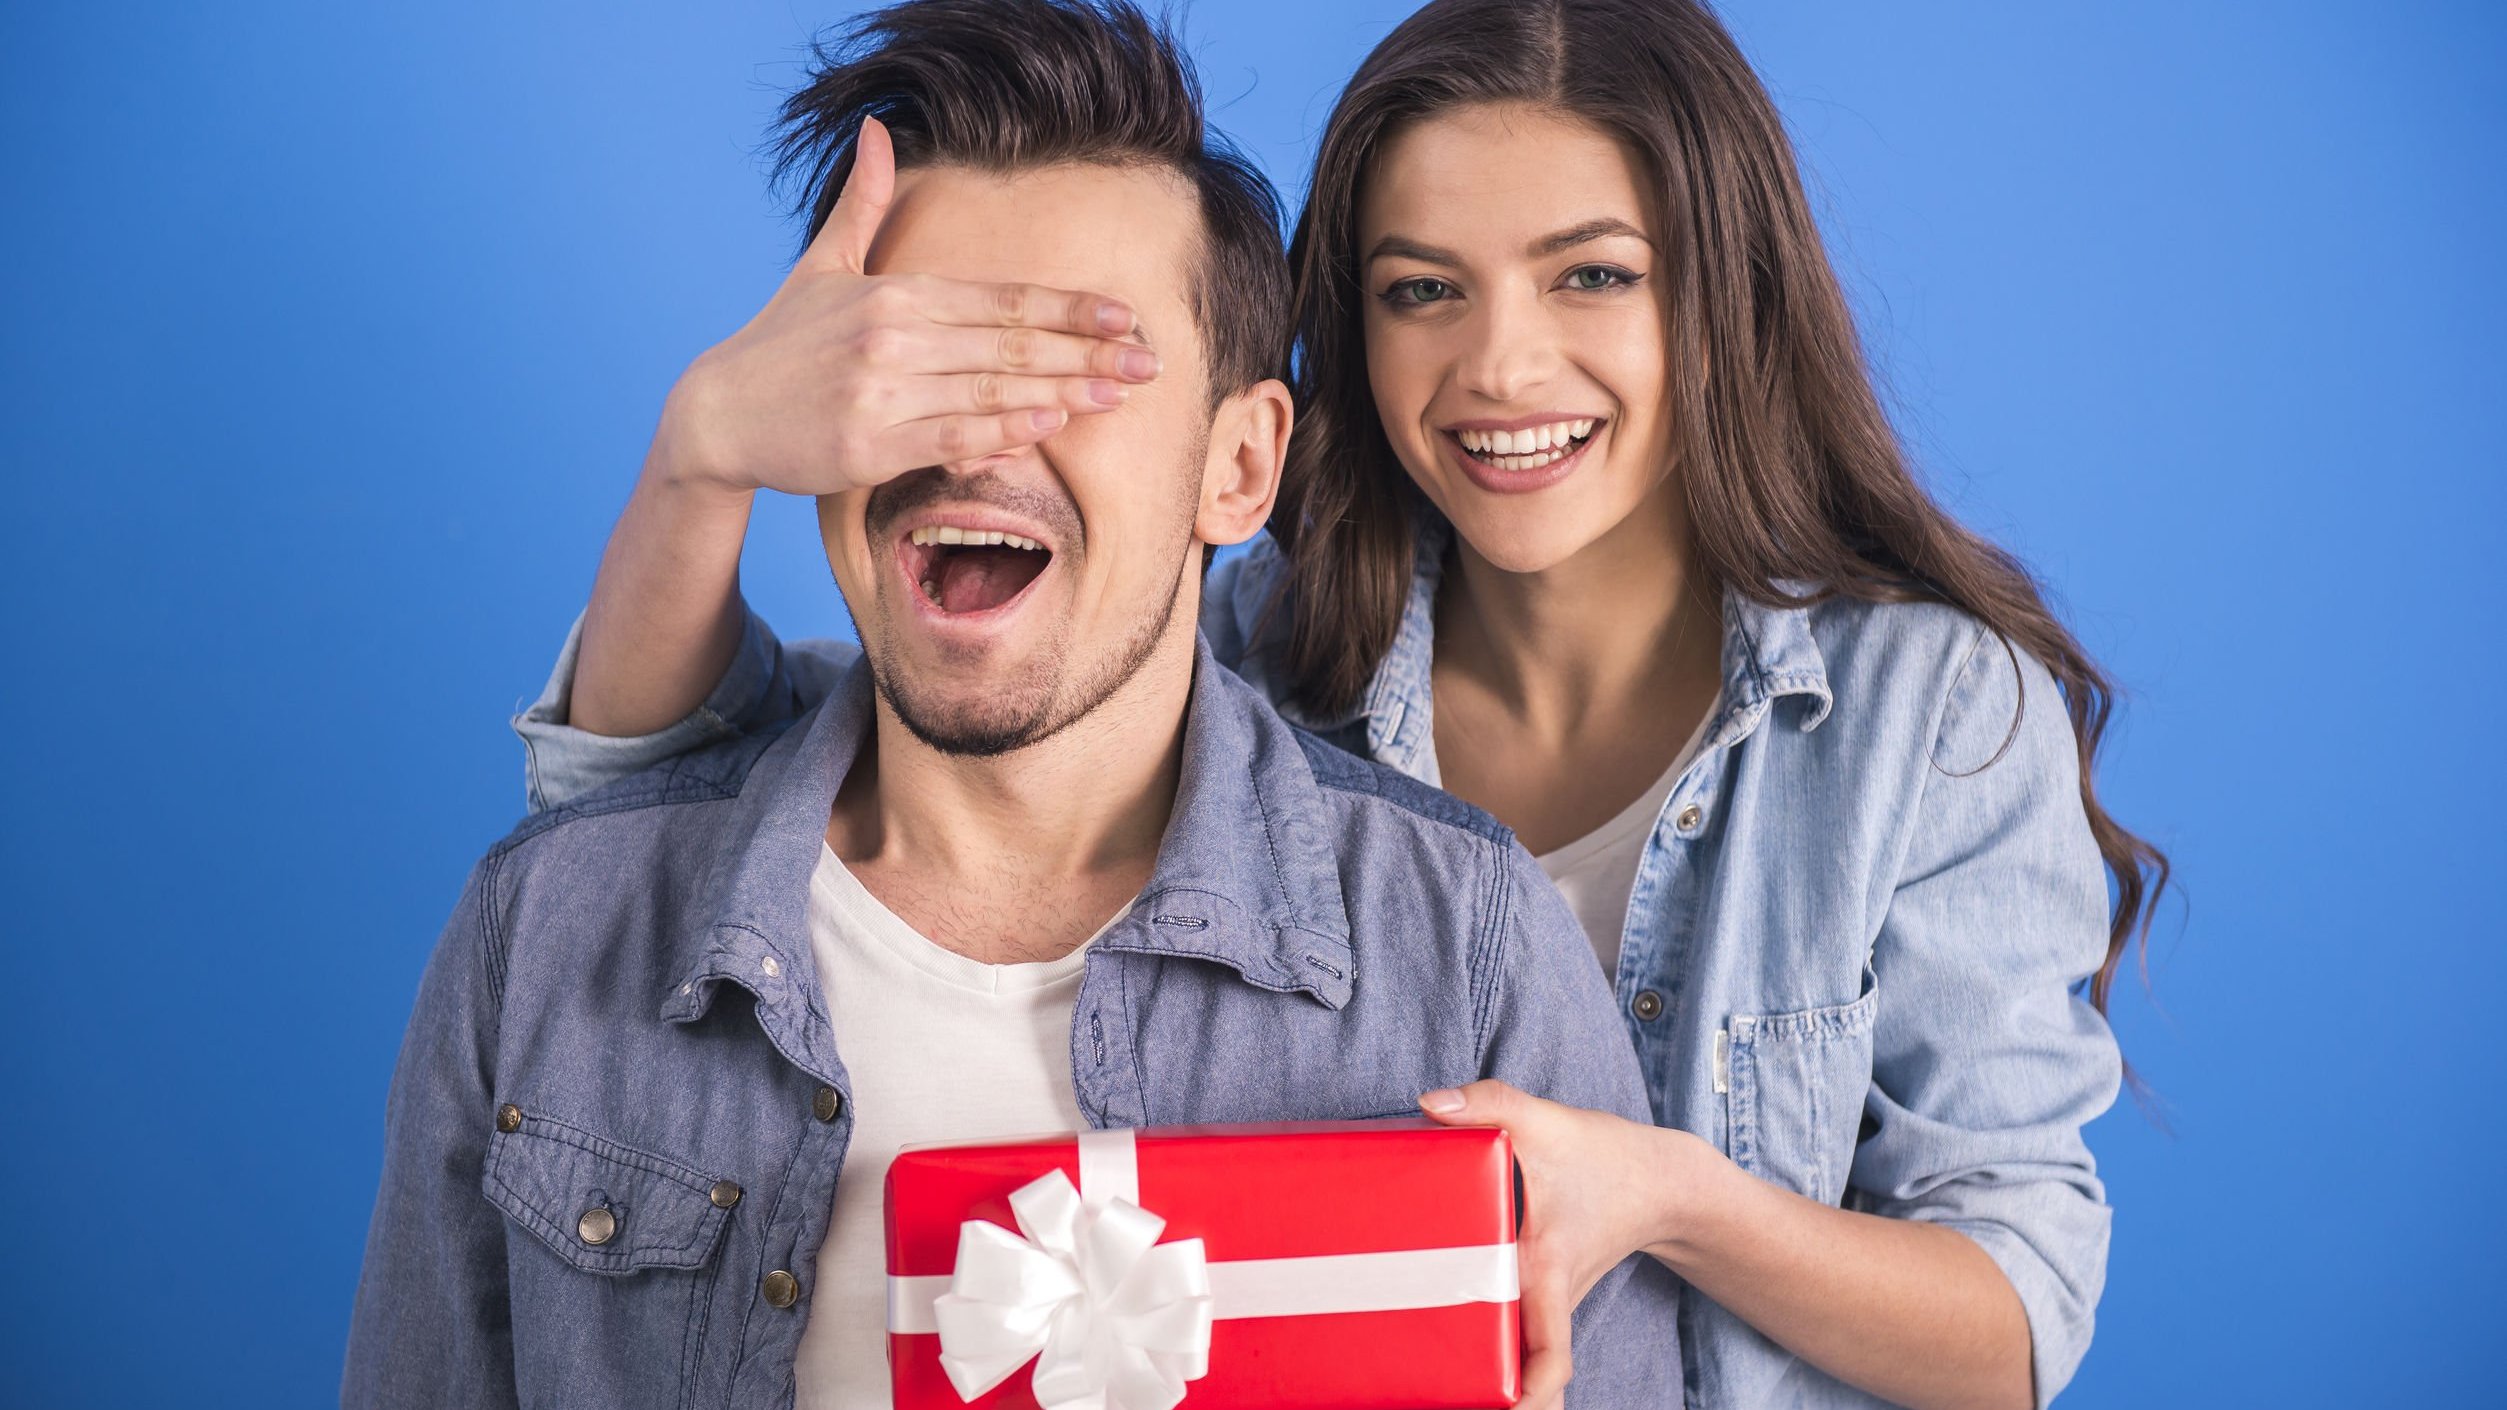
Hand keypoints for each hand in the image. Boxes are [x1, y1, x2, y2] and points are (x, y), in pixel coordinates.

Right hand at [654, 115, 1159, 496]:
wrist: (718, 413)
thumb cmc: (783, 343)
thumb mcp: (823, 267)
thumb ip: (863, 204)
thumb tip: (877, 131)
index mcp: (895, 293)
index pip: (1002, 298)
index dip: (1069, 306)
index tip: (1126, 314)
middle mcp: (892, 337)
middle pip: (1012, 344)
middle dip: (1089, 351)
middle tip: (1150, 360)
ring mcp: (880, 392)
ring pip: (993, 391)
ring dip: (1064, 392)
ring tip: (1119, 393)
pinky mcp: (868, 445)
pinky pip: (952, 439)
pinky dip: (1005, 433)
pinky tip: (1050, 427)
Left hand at [1418, 1080, 1685, 1409]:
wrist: (1662, 1183)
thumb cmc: (1610, 1160)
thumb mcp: (1550, 1121)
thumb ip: (1491, 1105)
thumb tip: (1429, 1104)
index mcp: (1547, 1269)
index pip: (1551, 1357)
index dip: (1532, 1394)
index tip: (1505, 1408)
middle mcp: (1548, 1300)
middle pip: (1527, 1380)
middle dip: (1496, 1400)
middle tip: (1436, 1397)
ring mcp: (1549, 1306)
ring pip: (1523, 1365)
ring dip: (1494, 1383)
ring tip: (1440, 1385)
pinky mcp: (1546, 1298)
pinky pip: (1522, 1342)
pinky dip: (1499, 1357)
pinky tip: (1454, 1347)